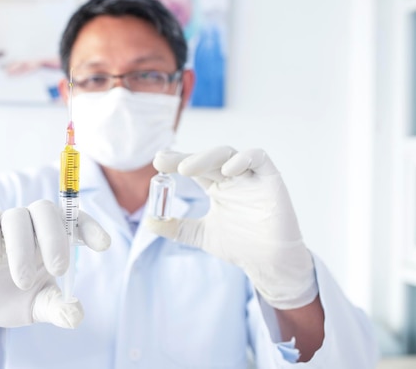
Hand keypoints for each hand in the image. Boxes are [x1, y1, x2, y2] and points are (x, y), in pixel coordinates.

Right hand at [0, 200, 110, 337]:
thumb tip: (75, 316)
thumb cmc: (10, 297)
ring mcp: (3, 222)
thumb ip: (57, 308)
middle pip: (46, 210)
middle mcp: (30, 224)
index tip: (103, 245)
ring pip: (16, 217)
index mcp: (52, 238)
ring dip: (22, 249)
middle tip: (59, 269)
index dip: (90, 227)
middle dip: (56, 238)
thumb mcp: (36, 306)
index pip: (74, 221)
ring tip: (22, 281)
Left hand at [146, 147, 317, 309]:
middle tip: (164, 162)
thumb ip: (176, 228)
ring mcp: (251, 176)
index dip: (176, 161)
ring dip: (206, 157)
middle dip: (185, 158)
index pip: (194, 166)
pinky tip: (227, 169)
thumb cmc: (240, 246)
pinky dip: (244, 159)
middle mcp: (232, 178)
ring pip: (228, 154)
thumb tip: (148, 223)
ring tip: (185, 168)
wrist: (268, 264)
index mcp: (217, 186)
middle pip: (207, 158)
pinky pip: (259, 158)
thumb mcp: (200, 235)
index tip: (157, 162)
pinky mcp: (271, 178)